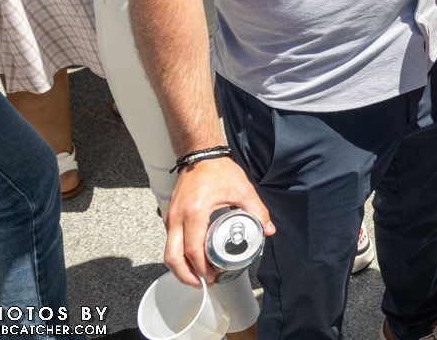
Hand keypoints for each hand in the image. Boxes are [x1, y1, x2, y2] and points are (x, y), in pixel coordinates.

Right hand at [163, 156, 274, 286]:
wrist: (201, 153)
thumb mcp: (242, 190)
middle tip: (203, 283)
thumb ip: (257, 210)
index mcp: (195, 212)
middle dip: (186, 276)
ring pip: (168, 251)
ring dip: (180, 268)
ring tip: (198, 276)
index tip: (213, 276)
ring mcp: (170, 216)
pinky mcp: (169, 215)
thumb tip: (268, 230)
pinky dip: (178, 255)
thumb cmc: (219, 170)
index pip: (193, 250)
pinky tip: (192, 258)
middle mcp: (177, 217)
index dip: (201, 268)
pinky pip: (169, 241)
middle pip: (173, 257)